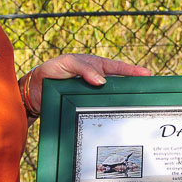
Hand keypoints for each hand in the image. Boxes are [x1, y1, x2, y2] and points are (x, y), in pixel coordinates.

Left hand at [22, 54, 150, 115]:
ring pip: (110, 99)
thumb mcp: (67, 63)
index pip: (118, 68)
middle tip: (146, 94)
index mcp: (95, 66)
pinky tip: (114, 118)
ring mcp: (91, 95)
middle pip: (118, 85)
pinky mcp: (84, 108)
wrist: (33, 93)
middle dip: (132, 89)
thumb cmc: (50, 71)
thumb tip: (102, 81)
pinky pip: (99, 110)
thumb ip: (84, 68)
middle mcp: (96, 81)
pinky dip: (107, 113)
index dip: (133, 71)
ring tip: (134, 108)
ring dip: (120, 104)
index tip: (147, 75)